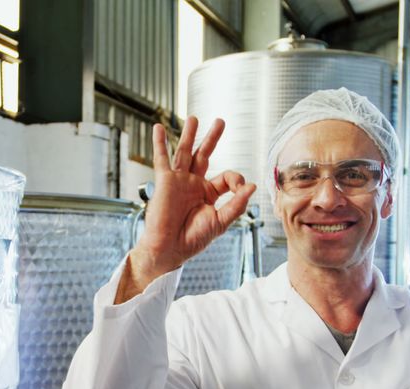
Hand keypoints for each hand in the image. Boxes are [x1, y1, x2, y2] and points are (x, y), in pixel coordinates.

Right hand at [129, 116, 256, 283]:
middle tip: (220, 122)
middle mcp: (193, 184)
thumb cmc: (193, 239)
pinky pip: (162, 158)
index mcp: (208, 193)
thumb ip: (236, 204)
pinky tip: (158, 128)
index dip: (236, 180)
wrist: (169, 248)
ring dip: (189, 134)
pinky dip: (160, 143)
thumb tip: (251, 186)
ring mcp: (179, 181)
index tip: (240, 189)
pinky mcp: (165, 181)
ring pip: (185, 152)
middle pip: (205, 154)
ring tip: (194, 118)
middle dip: (212, 138)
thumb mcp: (220, 222)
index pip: (226, 177)